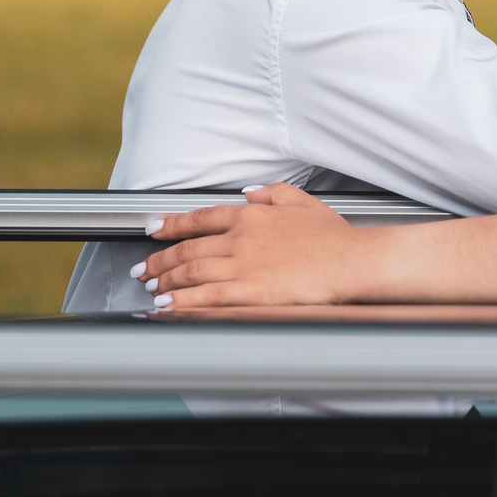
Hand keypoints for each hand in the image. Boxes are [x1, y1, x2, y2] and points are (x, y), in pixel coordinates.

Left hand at [137, 183, 373, 308]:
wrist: (352, 261)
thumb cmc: (333, 237)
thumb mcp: (303, 202)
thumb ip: (272, 193)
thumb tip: (249, 192)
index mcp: (252, 215)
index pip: (200, 218)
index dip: (172, 224)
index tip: (154, 229)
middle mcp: (241, 238)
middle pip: (188, 248)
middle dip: (160, 259)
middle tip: (144, 268)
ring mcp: (243, 265)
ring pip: (191, 271)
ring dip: (166, 279)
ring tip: (152, 286)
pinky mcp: (249, 291)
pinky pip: (206, 295)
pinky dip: (182, 299)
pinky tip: (168, 303)